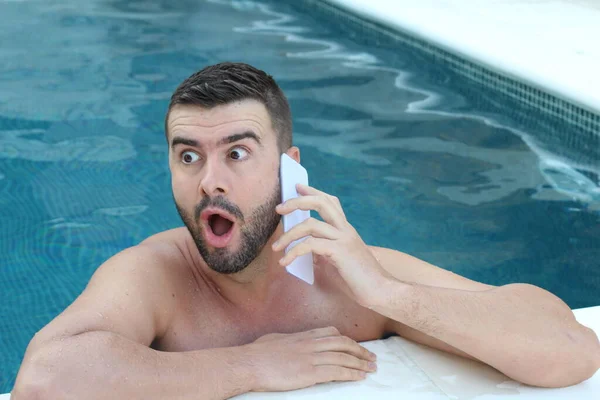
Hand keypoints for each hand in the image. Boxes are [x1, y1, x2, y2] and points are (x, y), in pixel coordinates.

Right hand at [245, 326, 376, 391]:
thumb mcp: (275, 340)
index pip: (331, 333)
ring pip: (344, 357)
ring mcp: (311, 357)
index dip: (346, 339)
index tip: (354, 345)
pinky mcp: (310, 372)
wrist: (250, 363)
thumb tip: (287, 344)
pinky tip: (360, 377)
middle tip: (372, 357)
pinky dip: (352, 373)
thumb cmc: (257, 354)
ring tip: (372, 368)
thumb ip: (287, 341)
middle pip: (342, 343)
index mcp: (302, 336)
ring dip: (361, 363)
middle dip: (360, 350)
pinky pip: (337, 371)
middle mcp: (310, 343)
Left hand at [273, 184, 392, 306]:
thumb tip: (307, 251)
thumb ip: (324, 253)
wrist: (381, 290)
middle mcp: (345, 230)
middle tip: (279, 208)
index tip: (298, 186)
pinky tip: (285, 263)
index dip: (313, 192)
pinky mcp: (339, 252)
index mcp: (346, 230)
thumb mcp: (338, 262)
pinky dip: (293, 252)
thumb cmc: (360, 279)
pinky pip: (310, 245)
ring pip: (310, 225)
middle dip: (297, 202)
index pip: (330, 202)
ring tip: (275, 247)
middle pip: (321, 203)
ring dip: (288, 235)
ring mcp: (343, 239)